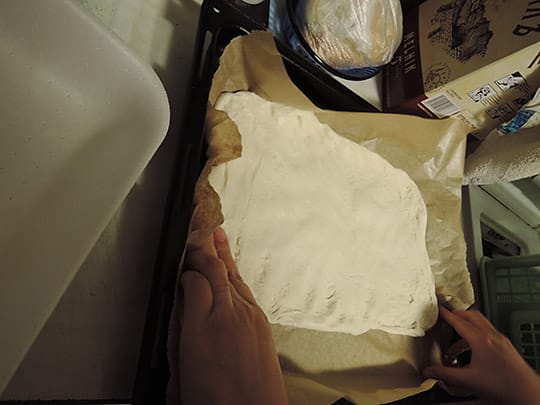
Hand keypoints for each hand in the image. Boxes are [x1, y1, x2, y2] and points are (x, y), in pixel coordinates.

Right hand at [179, 227, 287, 404]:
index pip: (201, 275)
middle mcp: (236, 314)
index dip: (192, 257)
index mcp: (212, 321)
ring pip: (234, 278)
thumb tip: (188, 284)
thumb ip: (188, 315)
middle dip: (210, 247)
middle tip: (204, 226)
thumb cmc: (219, 398)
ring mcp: (252, 319)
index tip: (186, 245)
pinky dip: (236, 276)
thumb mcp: (187, 357)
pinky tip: (232, 274)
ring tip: (219, 236)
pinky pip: (245, 291)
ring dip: (225, 256)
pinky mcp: (261, 327)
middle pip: (221, 270)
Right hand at [423, 306, 539, 403]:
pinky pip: (489, 333)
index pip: (459, 322)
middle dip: (458, 315)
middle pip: (472, 316)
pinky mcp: (507, 347)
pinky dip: (478, 335)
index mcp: (480, 340)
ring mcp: (501, 340)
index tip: (440, 310)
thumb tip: (429, 371)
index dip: (447, 315)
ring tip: (457, 340)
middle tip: (448, 318)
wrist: (527, 393)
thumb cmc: (503, 386)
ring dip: (468, 327)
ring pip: (481, 324)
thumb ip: (445, 374)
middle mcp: (492, 336)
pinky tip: (474, 350)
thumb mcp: (468, 380)